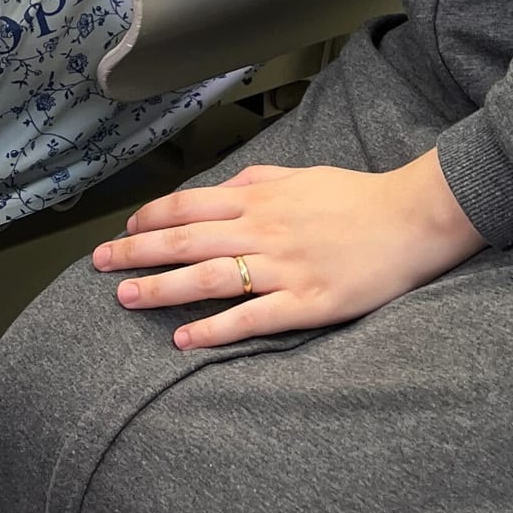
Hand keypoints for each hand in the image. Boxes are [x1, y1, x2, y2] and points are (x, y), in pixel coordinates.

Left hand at [91, 150, 484, 349]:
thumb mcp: (302, 175)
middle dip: (136, 252)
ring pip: (209, 277)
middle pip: (185, 240)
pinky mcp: (307, 302)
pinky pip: (251, 317)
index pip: (189, 205)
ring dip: (162, 288)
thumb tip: (224, 186)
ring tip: (126, 298)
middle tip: (99, 265)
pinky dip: (214, 328)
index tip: (124, 230)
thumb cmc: (357, 197)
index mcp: (259, 198)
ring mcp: (283, 267)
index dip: (151, 218)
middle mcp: (263, 229)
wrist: (413, 218)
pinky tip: (184, 338)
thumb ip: (259, 181)